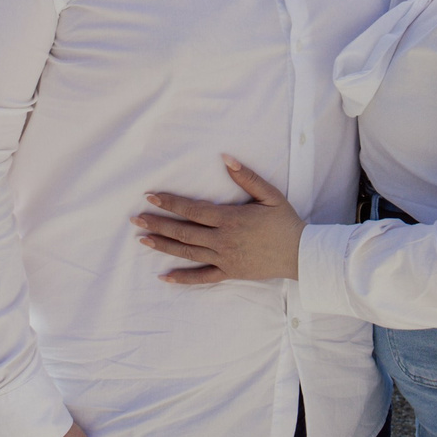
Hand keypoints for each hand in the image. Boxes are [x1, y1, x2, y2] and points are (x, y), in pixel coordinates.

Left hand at [133, 158, 305, 284]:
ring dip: (163, 246)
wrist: (301, 254)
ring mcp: (224, 259)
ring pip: (187, 253)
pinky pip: (202, 278)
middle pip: (183, 231)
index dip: (170, 203)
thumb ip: (247, 176)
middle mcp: (222, 240)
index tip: (150, 197)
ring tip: (143, 240)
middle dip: (158, 224)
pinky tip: (165, 277)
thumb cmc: (285, 222)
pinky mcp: (229, 273)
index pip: (192, 209)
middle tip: (135, 219)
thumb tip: (226, 157)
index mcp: (229, 219)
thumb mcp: (269, 195)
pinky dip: (183, 278)